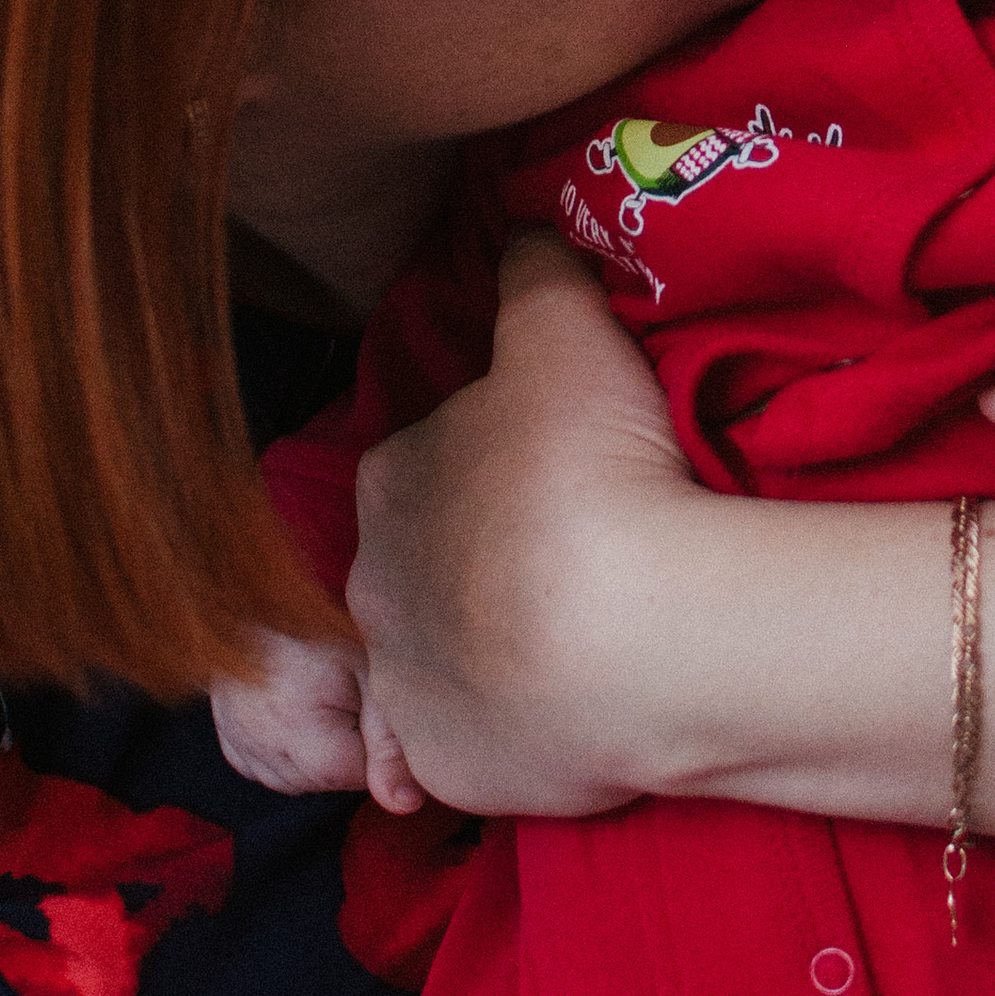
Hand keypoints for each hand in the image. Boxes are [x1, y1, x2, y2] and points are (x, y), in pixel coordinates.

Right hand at [213, 629, 425, 805]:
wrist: (261, 589)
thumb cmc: (323, 623)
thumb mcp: (373, 672)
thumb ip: (391, 741)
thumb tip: (405, 805)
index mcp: (301, 733)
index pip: (356, 778)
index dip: (377, 743)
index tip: (376, 702)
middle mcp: (261, 745)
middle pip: (323, 782)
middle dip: (348, 749)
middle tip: (352, 693)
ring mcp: (237, 741)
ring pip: (292, 780)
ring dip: (315, 755)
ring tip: (326, 700)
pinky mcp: (226, 734)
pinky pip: (261, 768)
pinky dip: (283, 754)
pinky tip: (297, 719)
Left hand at [349, 228, 707, 816]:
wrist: (624, 640)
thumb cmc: (586, 469)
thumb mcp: (565, 330)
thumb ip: (534, 271)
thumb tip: (519, 225)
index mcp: (390, 478)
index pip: (424, 460)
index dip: (488, 463)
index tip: (552, 473)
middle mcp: (370, 585)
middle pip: (422, 564)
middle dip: (477, 565)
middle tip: (571, 561)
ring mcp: (402, 687)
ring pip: (432, 665)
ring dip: (481, 657)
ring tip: (568, 651)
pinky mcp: (445, 769)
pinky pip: (457, 754)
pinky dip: (491, 741)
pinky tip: (549, 727)